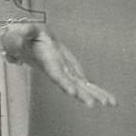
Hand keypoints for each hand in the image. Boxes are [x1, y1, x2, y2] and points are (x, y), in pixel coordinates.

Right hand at [0, 22, 116, 107]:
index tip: (72, 92)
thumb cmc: (26, 37)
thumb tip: (26, 31)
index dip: (64, 83)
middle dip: (82, 95)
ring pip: (81, 87)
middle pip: (71, 85)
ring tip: (110, 103)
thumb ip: (26, 31)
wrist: (27, 44)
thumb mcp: (25, 31)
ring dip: (95, 95)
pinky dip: (96, 91)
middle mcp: (58, 71)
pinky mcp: (72, 71)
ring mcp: (66, 72)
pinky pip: (85, 83)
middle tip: (94, 104)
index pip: (56, 74)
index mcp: (47, 61)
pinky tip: (108, 100)